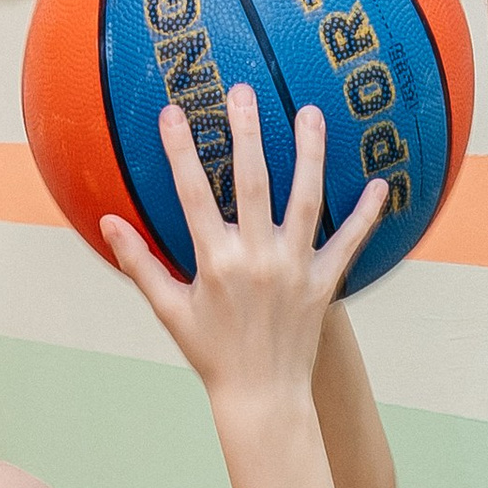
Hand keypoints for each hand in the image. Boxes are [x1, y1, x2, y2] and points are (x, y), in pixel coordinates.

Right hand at [102, 87, 389, 401]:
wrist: (261, 396)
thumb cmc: (213, 353)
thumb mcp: (170, 309)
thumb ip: (139, 263)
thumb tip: (108, 222)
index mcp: (215, 262)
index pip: (192, 194)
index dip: (181, 151)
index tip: (174, 112)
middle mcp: (256, 259)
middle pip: (252, 182)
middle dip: (246, 133)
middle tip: (243, 91)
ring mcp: (293, 269)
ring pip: (304, 200)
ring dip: (308, 154)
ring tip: (310, 113)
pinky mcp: (322, 284)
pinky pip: (347, 243)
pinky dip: (365, 215)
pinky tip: (379, 184)